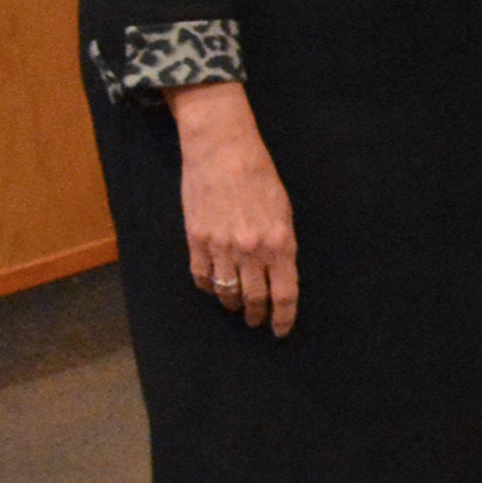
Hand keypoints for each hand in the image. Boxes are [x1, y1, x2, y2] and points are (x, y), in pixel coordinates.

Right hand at [169, 82, 300, 336]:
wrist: (223, 152)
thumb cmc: (260, 177)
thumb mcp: (284, 211)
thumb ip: (281, 244)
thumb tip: (278, 272)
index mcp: (280, 243)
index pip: (285, 294)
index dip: (284, 318)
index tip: (281, 330)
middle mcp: (251, 250)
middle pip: (255, 298)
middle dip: (257, 315)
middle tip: (256, 322)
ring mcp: (221, 246)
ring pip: (226, 291)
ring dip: (232, 303)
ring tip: (236, 306)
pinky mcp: (196, 239)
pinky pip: (201, 276)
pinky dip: (208, 287)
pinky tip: (213, 288)